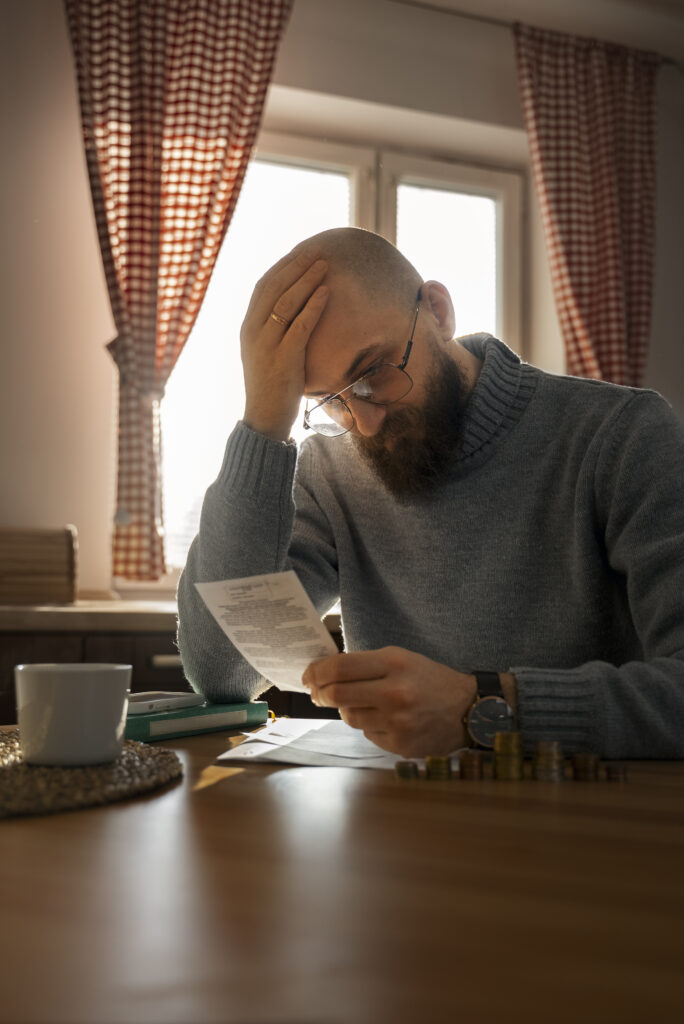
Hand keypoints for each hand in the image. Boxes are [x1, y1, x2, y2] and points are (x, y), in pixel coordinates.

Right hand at [241, 247, 328, 440]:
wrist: (264, 418)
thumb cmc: (272, 386)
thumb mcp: (267, 353)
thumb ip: (274, 330)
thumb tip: (294, 309)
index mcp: (248, 328)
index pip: (263, 287)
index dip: (283, 267)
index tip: (301, 253)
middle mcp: (253, 332)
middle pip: (274, 287)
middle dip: (296, 266)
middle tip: (316, 250)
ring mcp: (267, 344)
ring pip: (286, 302)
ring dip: (307, 280)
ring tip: (325, 265)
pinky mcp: (283, 358)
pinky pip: (299, 325)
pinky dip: (313, 306)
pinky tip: (326, 293)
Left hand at [302, 647, 477, 757]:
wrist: (469, 710)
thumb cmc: (430, 680)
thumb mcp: (401, 659)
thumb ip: (366, 664)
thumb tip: (325, 673)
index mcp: (394, 664)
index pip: (340, 667)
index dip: (317, 672)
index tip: (309, 675)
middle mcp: (395, 693)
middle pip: (337, 695)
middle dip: (319, 693)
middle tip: (316, 693)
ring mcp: (398, 723)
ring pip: (350, 717)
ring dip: (348, 709)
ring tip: (364, 703)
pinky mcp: (400, 745)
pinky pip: (367, 734)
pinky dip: (369, 726)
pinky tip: (385, 719)